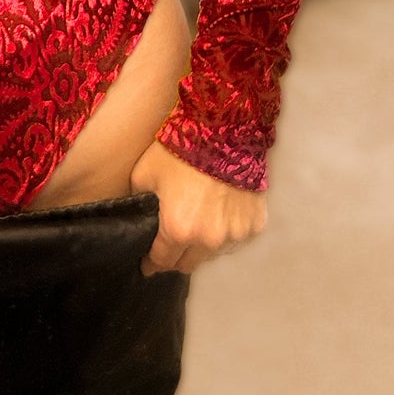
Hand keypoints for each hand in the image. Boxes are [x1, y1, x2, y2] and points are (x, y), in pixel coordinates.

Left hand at [129, 135, 267, 274]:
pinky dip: (225, 232)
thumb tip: (138, 220)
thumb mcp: (144, 175)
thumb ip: (141, 205)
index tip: (147, 263)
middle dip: (175, 257)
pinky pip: (235, 239)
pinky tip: (219, 214)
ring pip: (213, 253)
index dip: (151, 263)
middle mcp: (208, 240)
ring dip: (202, 245)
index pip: (161, 261)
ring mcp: (235, 234)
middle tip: (170, 243)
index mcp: (178, 230)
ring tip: (197, 223)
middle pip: (188, 264)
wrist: (224, 130)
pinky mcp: (254, 224)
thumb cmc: (178, 150)